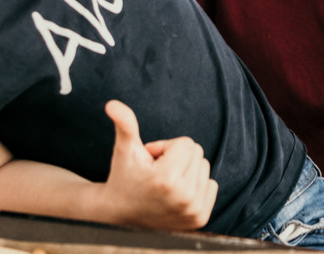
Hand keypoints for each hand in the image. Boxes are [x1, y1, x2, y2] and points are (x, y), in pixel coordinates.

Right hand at [102, 100, 217, 229]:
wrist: (120, 217)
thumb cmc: (123, 176)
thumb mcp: (125, 150)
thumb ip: (124, 124)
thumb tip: (112, 104)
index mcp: (167, 179)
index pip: (187, 143)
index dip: (167, 148)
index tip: (151, 162)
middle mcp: (183, 197)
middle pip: (197, 154)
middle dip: (177, 158)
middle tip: (157, 172)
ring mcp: (193, 211)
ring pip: (204, 168)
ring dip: (187, 171)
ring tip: (165, 184)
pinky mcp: (199, 219)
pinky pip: (211, 184)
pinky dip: (196, 185)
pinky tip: (176, 195)